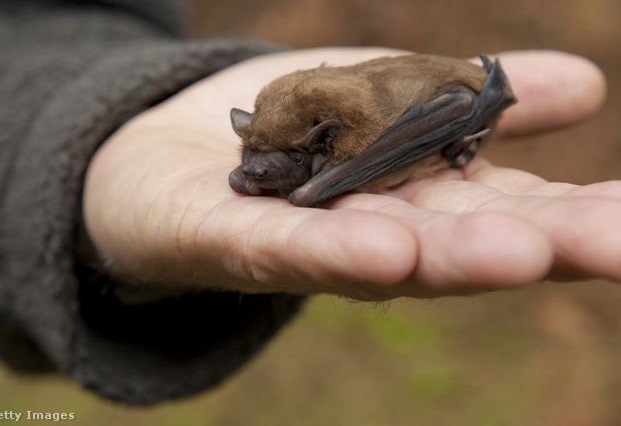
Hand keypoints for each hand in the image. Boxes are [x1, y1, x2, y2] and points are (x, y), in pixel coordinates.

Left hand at [83, 47, 609, 299]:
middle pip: (456, 241)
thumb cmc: (294, 129)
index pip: (506, 207)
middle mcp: (373, 233)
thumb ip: (473, 99)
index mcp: (416, 199)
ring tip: (514, 254)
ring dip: (444, 258)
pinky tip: (380, 251)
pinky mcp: (232, 240)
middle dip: (534, 243)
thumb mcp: (391, 95)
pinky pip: (279, 247)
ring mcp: (305, 246)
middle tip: (617, 244)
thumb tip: (585, 85)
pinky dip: (329, 251)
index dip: (578, 215)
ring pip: (378, 257)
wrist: (175, 155)